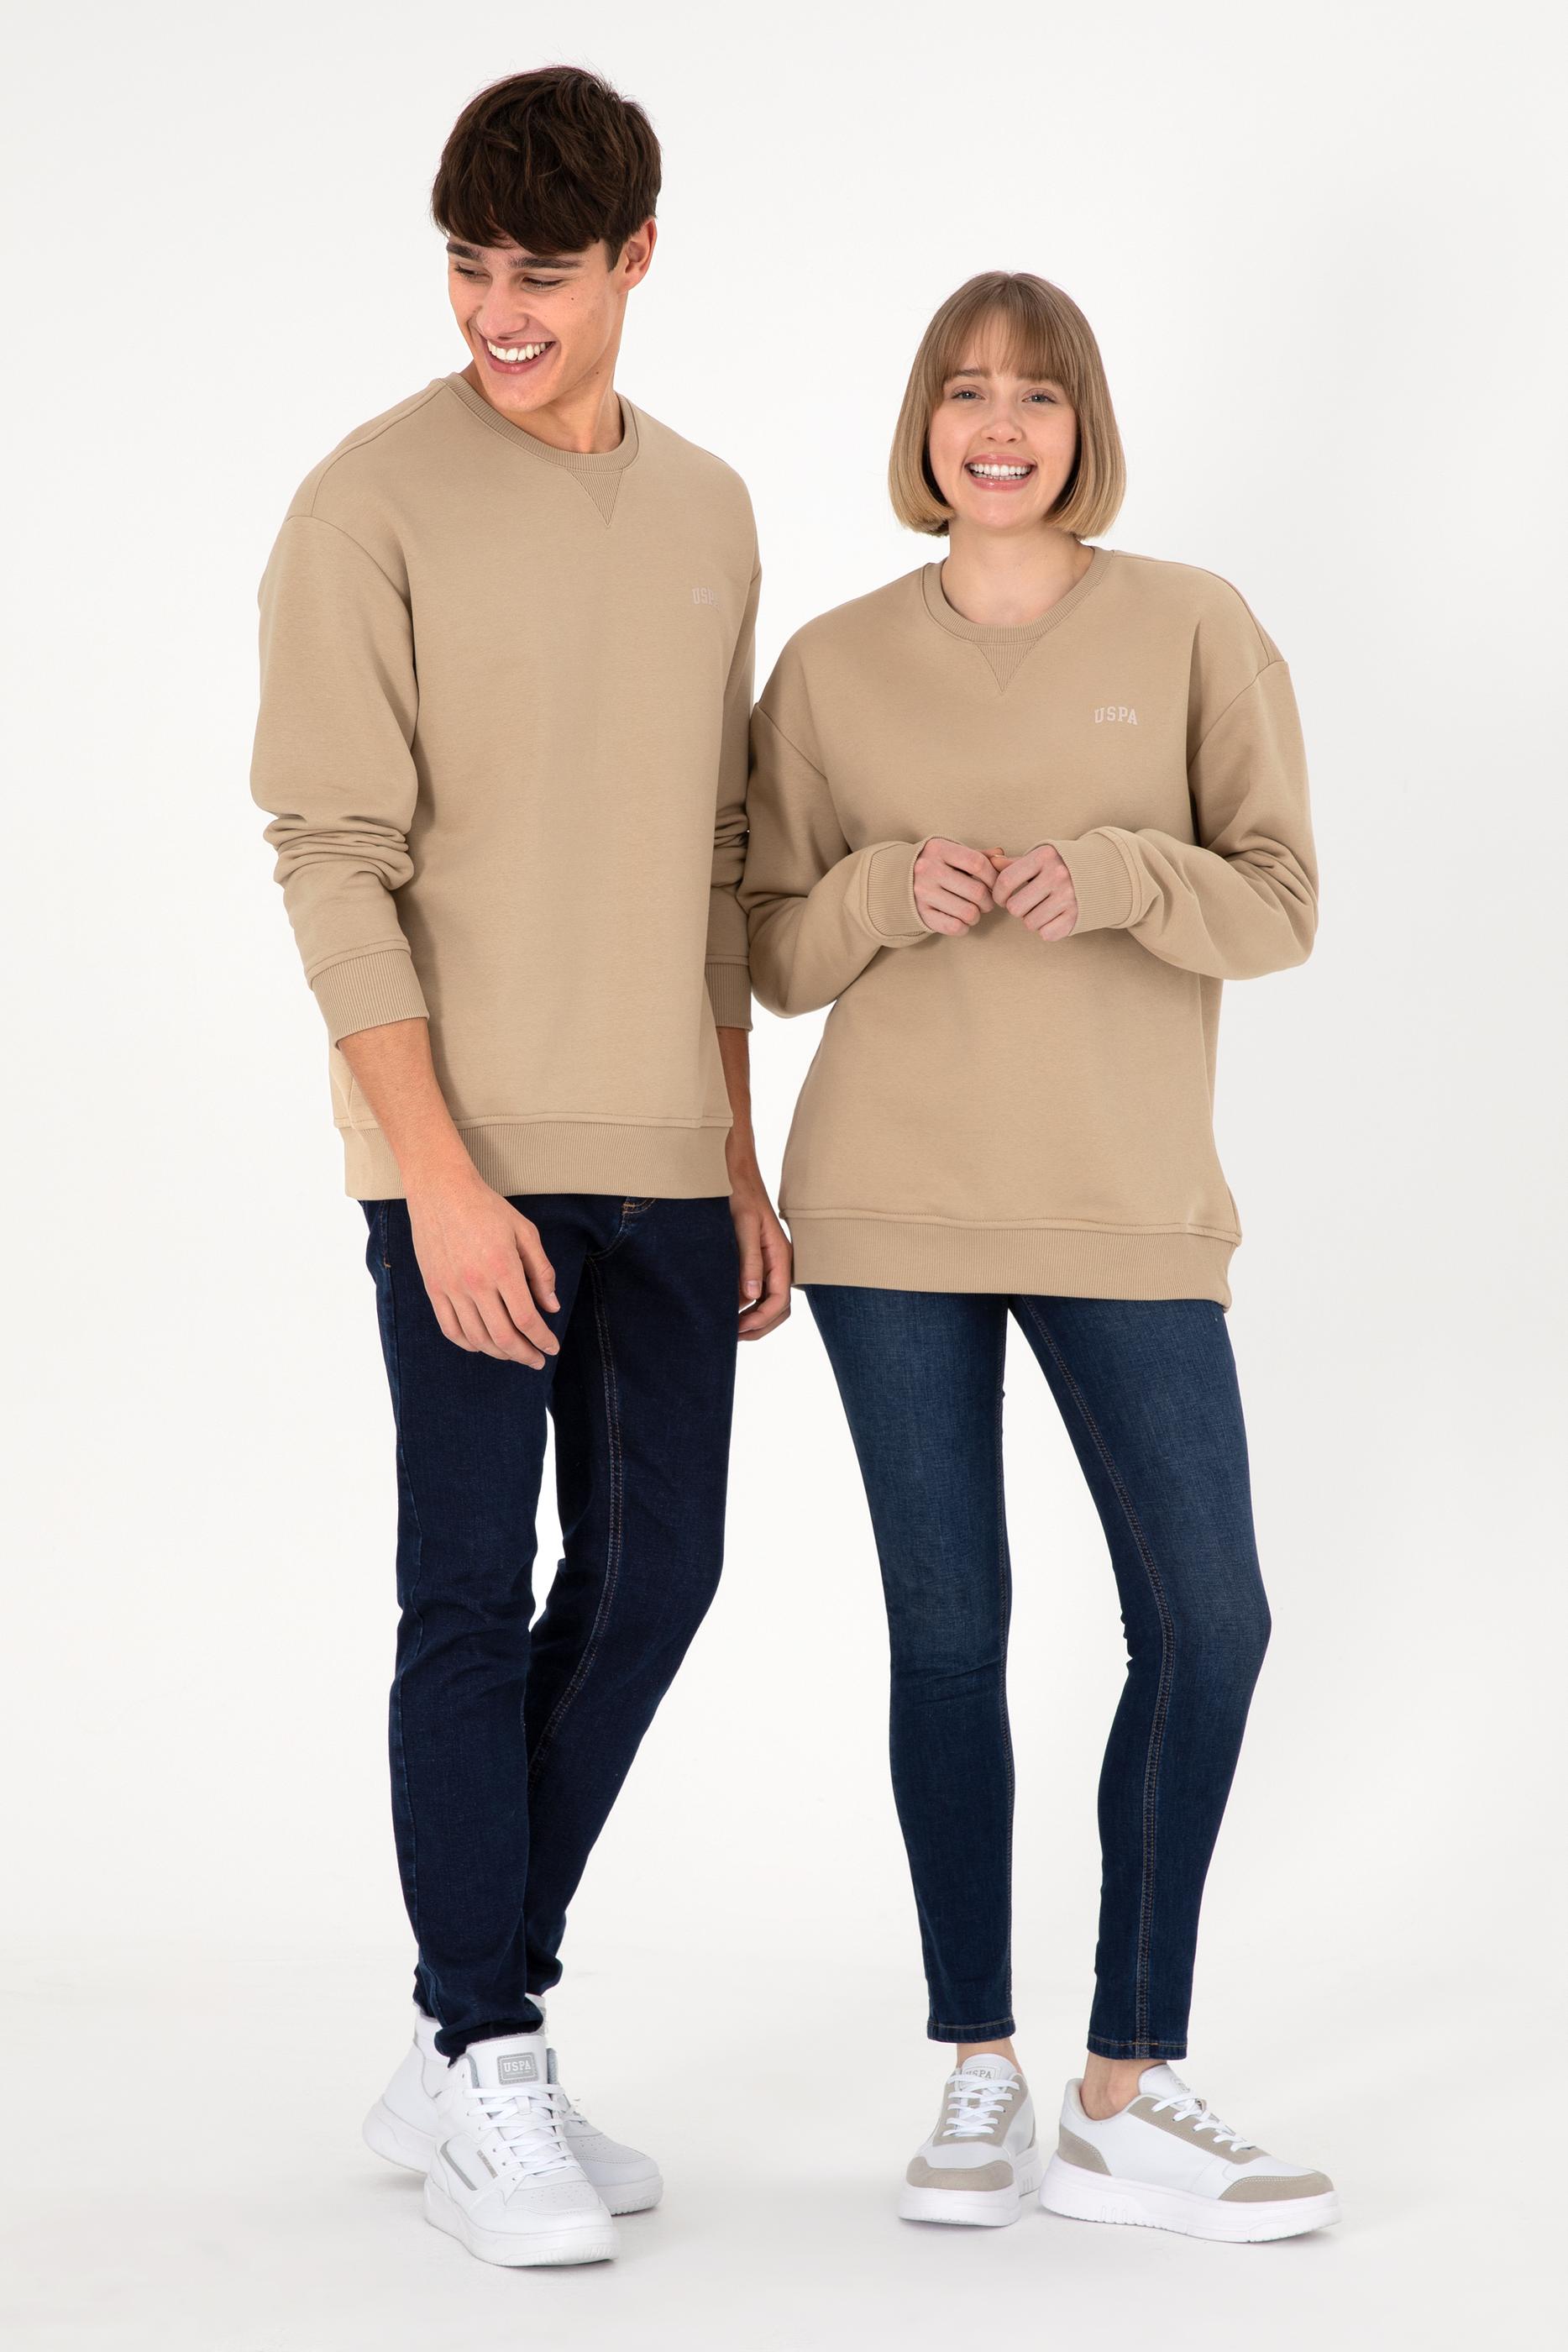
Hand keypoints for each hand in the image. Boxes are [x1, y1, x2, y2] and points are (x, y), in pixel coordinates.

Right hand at [406, 1170, 561, 1366]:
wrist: (441, 1191)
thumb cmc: (486, 1208)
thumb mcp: (525, 1232)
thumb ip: (541, 1271)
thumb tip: (551, 1307)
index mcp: (502, 1268)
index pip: (526, 1319)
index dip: (542, 1339)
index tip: (551, 1347)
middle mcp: (475, 1283)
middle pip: (503, 1336)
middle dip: (524, 1354)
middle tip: (536, 1360)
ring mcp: (451, 1288)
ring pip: (477, 1338)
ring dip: (499, 1353)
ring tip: (513, 1353)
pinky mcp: (433, 1289)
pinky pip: (450, 1329)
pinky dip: (469, 1344)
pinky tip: (483, 1345)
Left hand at [727, 1149, 792, 1339]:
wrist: (735, 1174)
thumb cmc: (740, 1194)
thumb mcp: (743, 1225)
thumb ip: (749, 1261)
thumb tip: (749, 1296)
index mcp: (781, 1255)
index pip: (779, 1300)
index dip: (760, 1320)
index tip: (736, 1329)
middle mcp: (780, 1263)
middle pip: (779, 1308)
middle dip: (758, 1326)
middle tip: (731, 1336)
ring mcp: (771, 1263)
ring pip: (769, 1302)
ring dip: (753, 1319)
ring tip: (728, 1327)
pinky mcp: (759, 1260)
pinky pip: (759, 1291)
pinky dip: (746, 1305)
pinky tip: (727, 1307)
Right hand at [912, 838, 999, 934]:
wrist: (897, 880)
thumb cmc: (935, 865)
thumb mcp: (952, 853)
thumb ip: (978, 855)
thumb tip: (1002, 858)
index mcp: (939, 849)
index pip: (978, 864)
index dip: (994, 877)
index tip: (995, 885)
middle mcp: (928, 870)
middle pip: (977, 891)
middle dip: (988, 901)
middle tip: (986, 902)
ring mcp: (923, 893)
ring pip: (969, 912)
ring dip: (977, 916)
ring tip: (973, 911)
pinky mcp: (921, 914)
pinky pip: (955, 927)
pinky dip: (964, 927)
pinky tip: (961, 921)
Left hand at [990, 843, 1078, 939]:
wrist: (1102, 872)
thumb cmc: (1061, 865)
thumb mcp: (1039, 858)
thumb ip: (1014, 863)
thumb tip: (991, 863)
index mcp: (1044, 857)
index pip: (1006, 881)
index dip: (997, 894)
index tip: (1001, 897)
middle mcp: (1057, 875)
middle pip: (1014, 907)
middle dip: (1015, 908)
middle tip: (1025, 903)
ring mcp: (1069, 897)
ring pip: (1030, 923)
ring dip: (1032, 919)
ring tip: (1042, 908)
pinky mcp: (1077, 916)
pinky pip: (1046, 934)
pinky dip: (1047, 929)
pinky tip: (1054, 917)